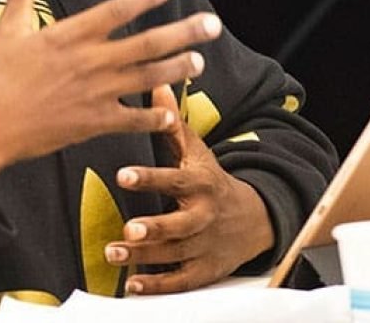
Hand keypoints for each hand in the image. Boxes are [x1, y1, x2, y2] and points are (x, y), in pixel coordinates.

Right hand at [0, 0, 220, 200]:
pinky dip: (155, 118)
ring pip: (148, 78)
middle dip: (183, 32)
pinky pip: (134, 120)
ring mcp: (95, 94)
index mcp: (68, 36)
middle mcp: (89, 62)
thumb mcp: (5, 31)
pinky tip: (171, 114)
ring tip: (199, 60)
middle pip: (146, 44)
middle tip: (212, 24)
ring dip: (177, 69)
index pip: (114, 11)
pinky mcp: (93, 123)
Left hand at [106, 84, 274, 293]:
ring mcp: (205, 245)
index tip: (123, 175)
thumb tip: (156, 84)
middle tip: (126, 229)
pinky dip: (158, 285)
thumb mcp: (197, 151)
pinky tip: (132, 284)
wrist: (256, 218)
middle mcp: (203, 216)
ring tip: (114, 254)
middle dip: (153, 228)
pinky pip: (182, 281)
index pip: (173, 181)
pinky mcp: (205, 269)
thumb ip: (172, 123)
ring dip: (144, 256)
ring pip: (175, 254)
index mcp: (200, 184)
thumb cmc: (212, 180)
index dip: (149, 178)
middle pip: (178, 225)